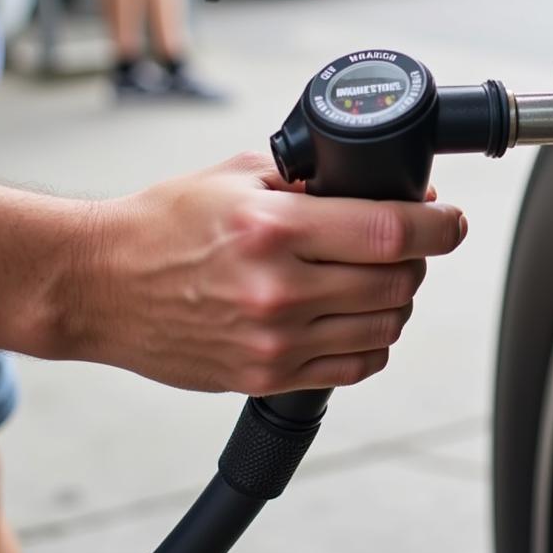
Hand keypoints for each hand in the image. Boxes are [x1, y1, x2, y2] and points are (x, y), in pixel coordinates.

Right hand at [68, 153, 465, 393]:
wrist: (100, 285)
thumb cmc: (164, 223)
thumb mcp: (237, 177)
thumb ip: (310, 177)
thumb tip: (380, 185)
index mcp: (274, 229)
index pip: (389, 230)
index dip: (439, 225)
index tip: (452, 220)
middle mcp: (279, 290)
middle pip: (397, 281)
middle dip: (419, 257)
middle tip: (409, 242)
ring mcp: (275, 341)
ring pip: (384, 326)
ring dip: (400, 298)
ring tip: (383, 277)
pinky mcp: (267, 376)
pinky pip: (354, 366)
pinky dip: (373, 340)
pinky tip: (359, 317)